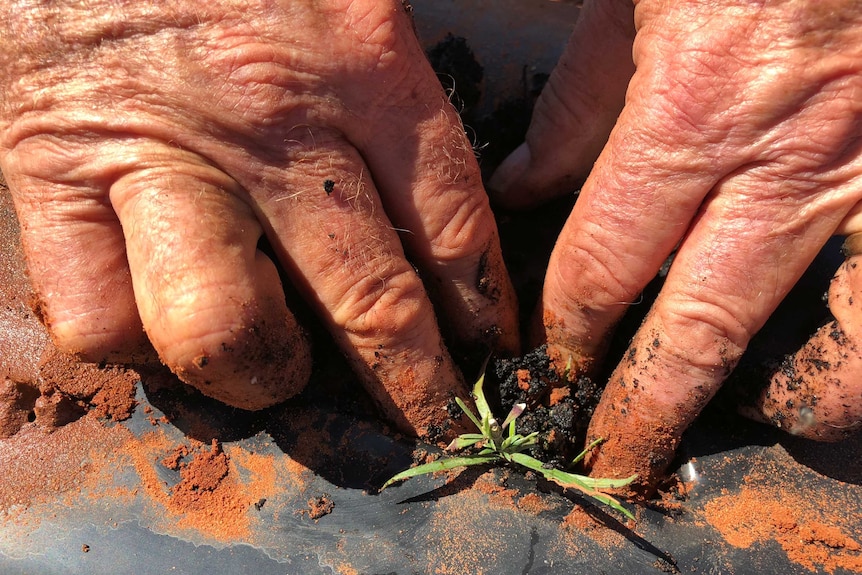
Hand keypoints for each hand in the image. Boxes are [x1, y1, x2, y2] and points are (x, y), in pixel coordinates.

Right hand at [0, 0, 517, 438]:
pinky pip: (99, 316)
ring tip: (282, 374)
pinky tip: (164, 327)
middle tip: (436, 421)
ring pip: (225, 330)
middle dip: (413, 385)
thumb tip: (431, 186)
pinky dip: (137, 345)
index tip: (492, 353)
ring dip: (265, 377)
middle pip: (366, 300)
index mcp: (360, 59)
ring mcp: (155, 159)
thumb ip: (396, 71)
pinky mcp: (48, 175)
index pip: (452, 224)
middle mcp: (267, 123)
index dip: (480, 308)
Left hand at [491, 0, 861, 494]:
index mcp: (695, 112)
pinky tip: (828, 361)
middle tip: (609, 457)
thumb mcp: (629, 1)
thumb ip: (574, 105)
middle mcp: (791, 160)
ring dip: (783, 400)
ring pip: (839, 340)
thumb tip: (525, 187)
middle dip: (646, 407)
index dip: (569, 327)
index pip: (605, 264)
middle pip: (701, 329)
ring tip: (737, 425)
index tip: (553, 362)